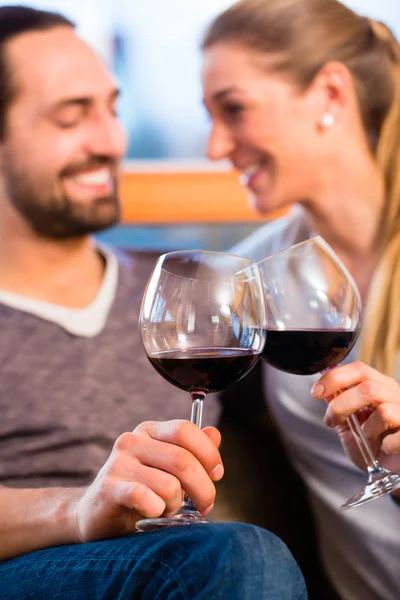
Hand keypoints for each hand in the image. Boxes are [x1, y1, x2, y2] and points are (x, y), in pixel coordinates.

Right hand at [73, 420, 222, 542]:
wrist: (98, 514)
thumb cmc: (141, 490)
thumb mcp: (169, 469)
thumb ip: (192, 451)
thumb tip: (214, 434)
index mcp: (150, 430)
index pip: (185, 430)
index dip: (208, 453)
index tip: (217, 475)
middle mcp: (132, 440)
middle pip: (182, 460)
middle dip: (203, 488)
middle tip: (205, 506)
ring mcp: (118, 463)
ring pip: (169, 485)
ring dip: (176, 505)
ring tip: (166, 509)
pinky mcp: (108, 487)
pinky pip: (146, 498)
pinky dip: (157, 511)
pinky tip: (152, 513)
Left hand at [311, 362, 399, 472]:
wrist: (388, 471)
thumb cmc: (371, 447)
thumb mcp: (348, 426)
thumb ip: (338, 407)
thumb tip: (323, 390)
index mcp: (380, 387)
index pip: (359, 370)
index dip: (335, 378)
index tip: (316, 392)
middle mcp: (396, 396)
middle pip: (368, 387)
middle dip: (342, 404)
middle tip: (332, 420)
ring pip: (384, 411)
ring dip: (367, 429)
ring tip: (367, 437)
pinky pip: (397, 437)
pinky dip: (386, 445)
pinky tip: (385, 448)